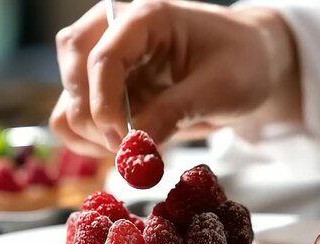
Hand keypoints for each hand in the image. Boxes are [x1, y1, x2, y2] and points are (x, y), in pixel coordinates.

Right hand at [49, 0, 300, 155]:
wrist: (250, 66)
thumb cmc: (242, 63)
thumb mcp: (220, 87)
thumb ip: (176, 112)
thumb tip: (135, 147)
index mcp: (144, 18)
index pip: (103, 57)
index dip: (106, 104)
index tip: (124, 140)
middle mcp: (114, 34)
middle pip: (73, 74)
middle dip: (95, 120)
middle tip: (129, 149)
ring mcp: (106, 64)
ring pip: (69, 102)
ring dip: (92, 135)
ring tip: (134, 150)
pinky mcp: (107, 92)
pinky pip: (77, 121)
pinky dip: (92, 143)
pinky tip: (126, 149)